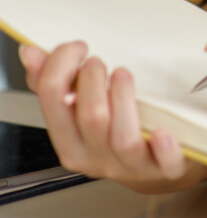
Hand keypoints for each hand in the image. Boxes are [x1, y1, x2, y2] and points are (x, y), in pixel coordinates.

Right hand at [18, 42, 206, 193]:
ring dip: (124, 99)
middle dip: (93, 82)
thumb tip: (31, 52)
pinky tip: (163, 131)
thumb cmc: (118, 136)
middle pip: (90, 118)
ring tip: (123, 74)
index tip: (76, 47)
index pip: (52, 101)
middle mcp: (96, 157)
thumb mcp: (82, 113)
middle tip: (99, 62)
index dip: (59, 67)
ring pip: (122, 138)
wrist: (157, 170)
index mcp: (69, 141)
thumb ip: (56, 84)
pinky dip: (163, 146)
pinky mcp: (165, 169)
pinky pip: (163, 161)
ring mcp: (131, 165)